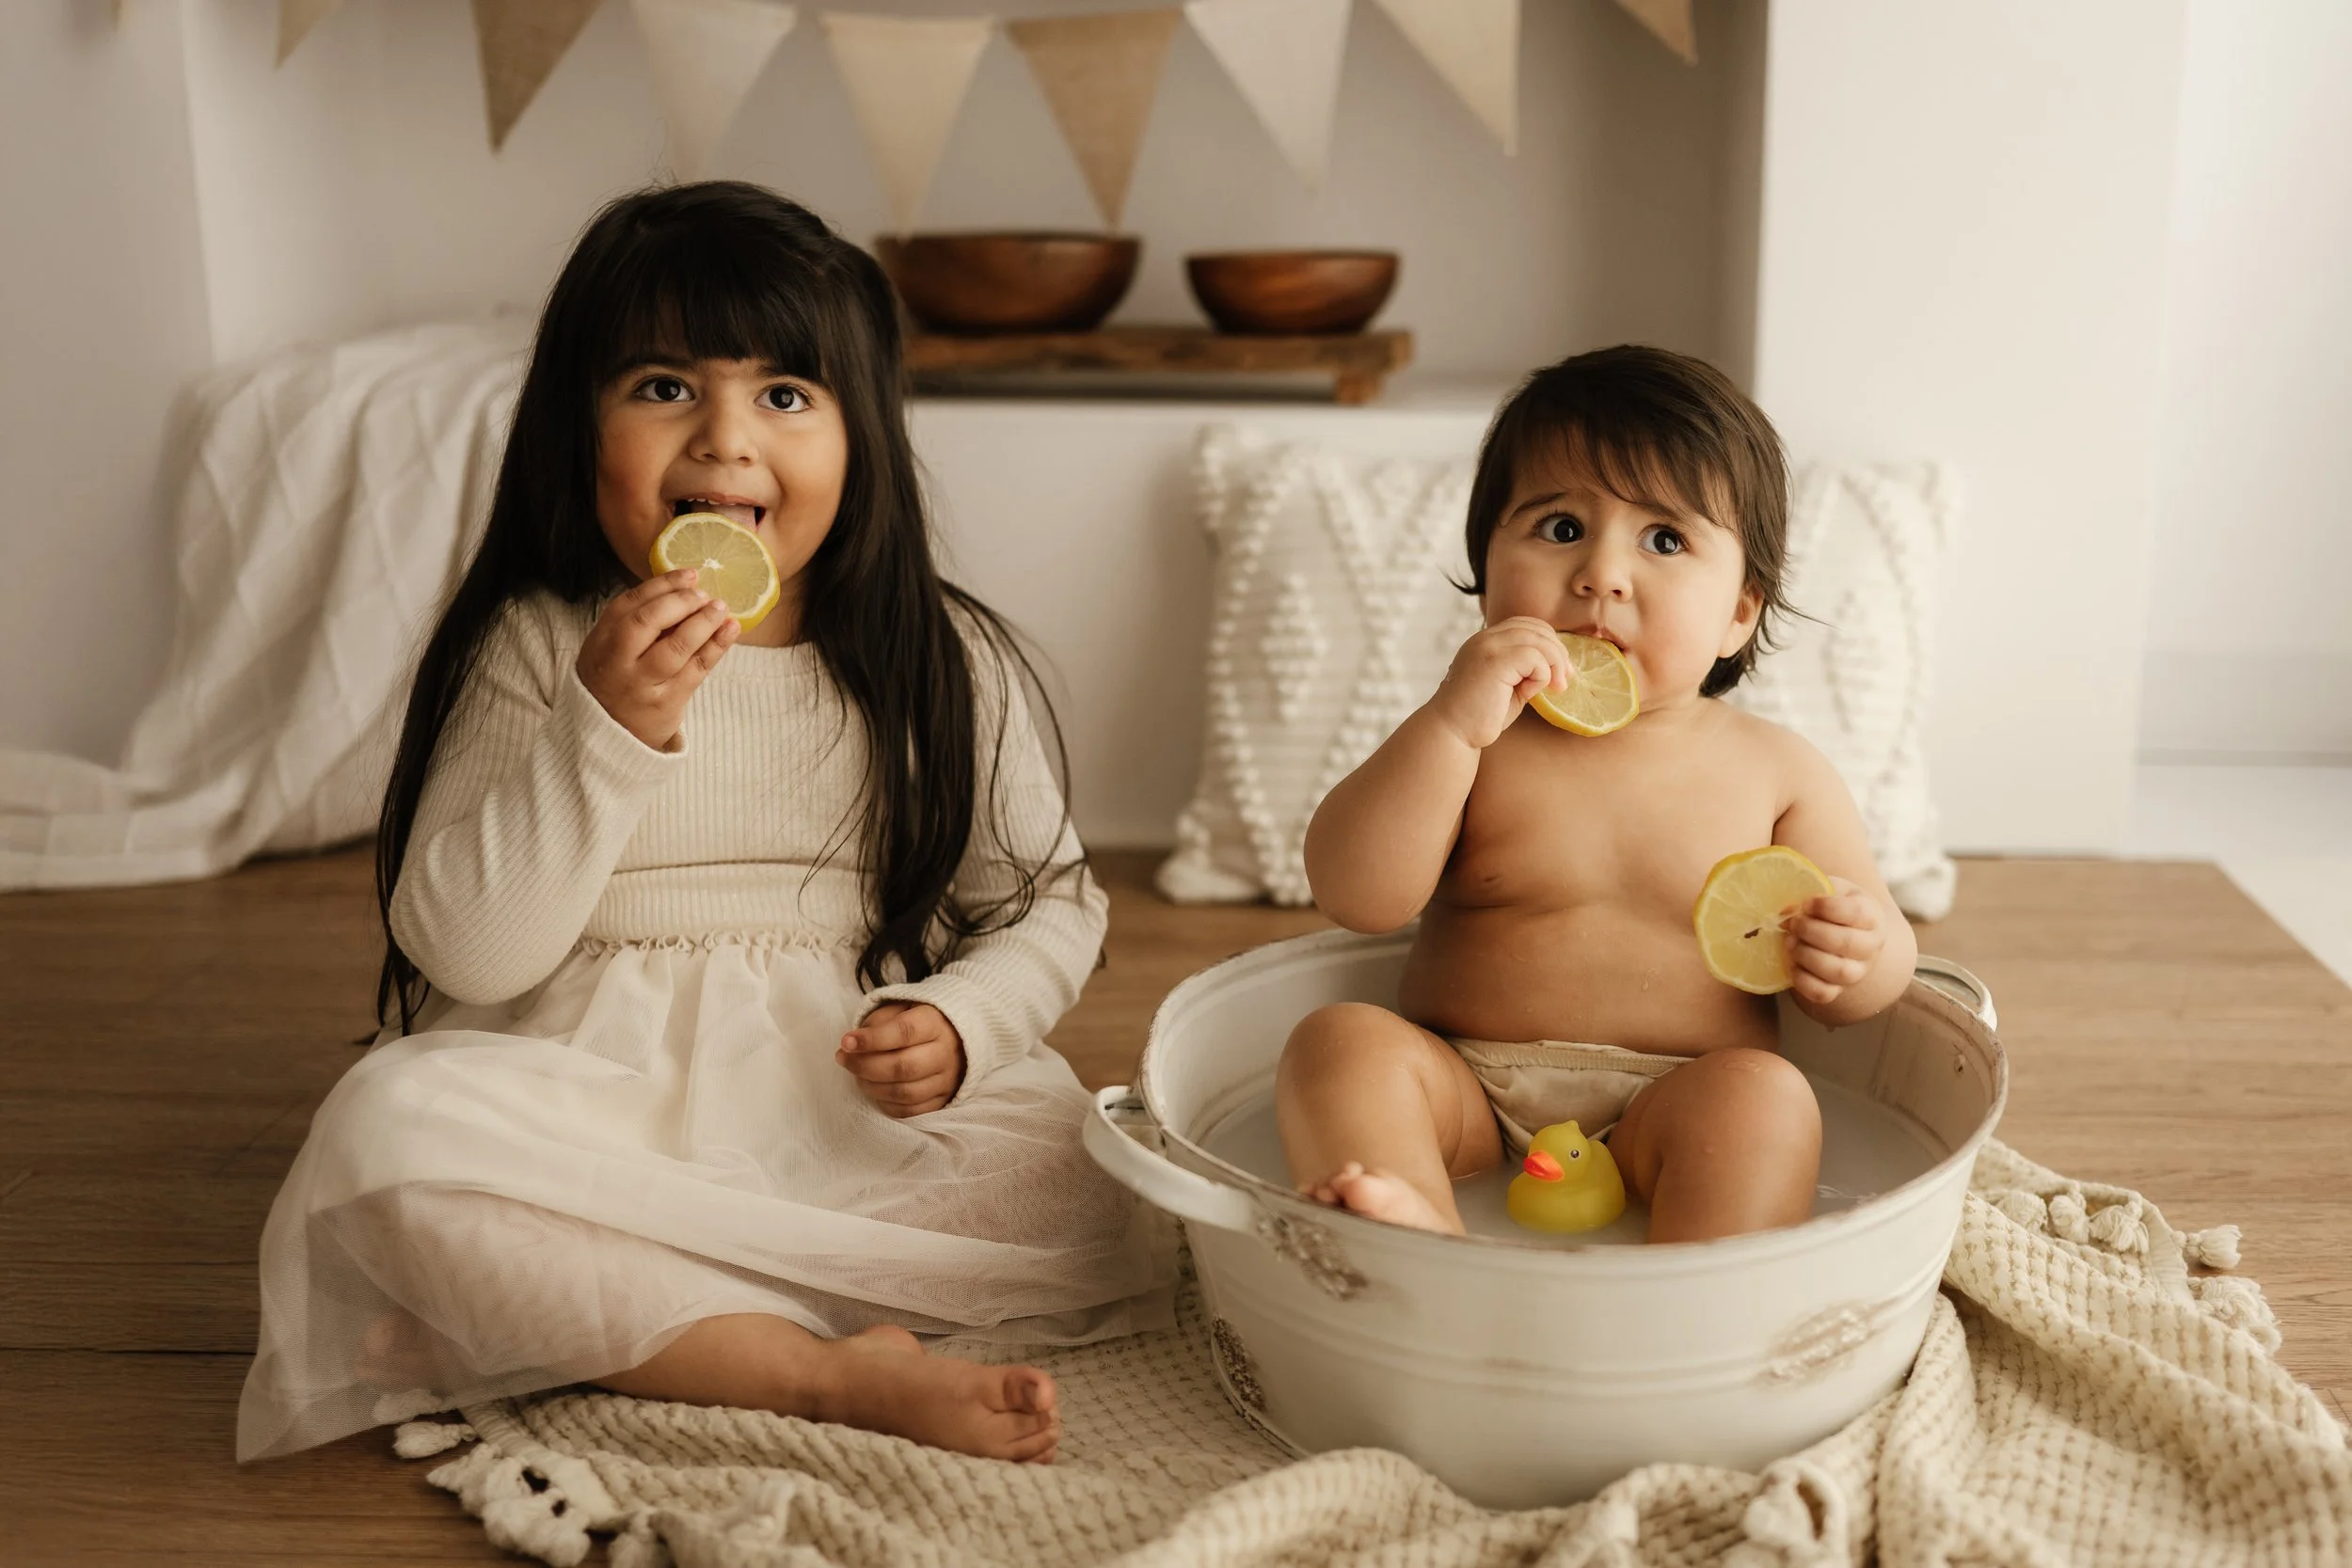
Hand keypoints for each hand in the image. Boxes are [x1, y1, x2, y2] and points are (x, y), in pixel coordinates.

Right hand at [575, 569, 738, 749]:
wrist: (605, 736)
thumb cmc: (615, 681)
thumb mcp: (609, 650)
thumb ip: (636, 624)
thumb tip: (683, 591)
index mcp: (601, 641)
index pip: (629, 604)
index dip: (662, 585)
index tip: (689, 575)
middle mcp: (618, 662)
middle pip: (647, 622)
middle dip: (680, 602)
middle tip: (703, 594)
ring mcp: (642, 684)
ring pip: (676, 648)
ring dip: (703, 623)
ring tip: (721, 608)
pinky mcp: (667, 704)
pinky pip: (696, 671)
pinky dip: (717, 646)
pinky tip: (730, 629)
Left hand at [837, 1002, 965, 1117]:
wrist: (955, 1040)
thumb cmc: (918, 1023)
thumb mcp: (901, 1008)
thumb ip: (878, 1021)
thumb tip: (853, 1043)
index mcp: (935, 1023)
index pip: (904, 1032)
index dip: (872, 1039)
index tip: (846, 1041)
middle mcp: (945, 1053)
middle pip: (903, 1067)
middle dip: (865, 1065)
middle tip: (843, 1059)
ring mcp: (947, 1081)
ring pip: (904, 1092)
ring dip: (871, 1086)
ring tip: (856, 1074)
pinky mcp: (943, 1101)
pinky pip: (910, 1111)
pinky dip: (885, 1103)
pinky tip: (874, 1089)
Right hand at [1426, 617, 1573, 748]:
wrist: (1452, 733)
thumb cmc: (1480, 716)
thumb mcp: (1509, 686)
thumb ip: (1526, 670)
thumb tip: (1557, 664)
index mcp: (1486, 641)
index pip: (1526, 625)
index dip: (1548, 643)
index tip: (1558, 670)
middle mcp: (1485, 638)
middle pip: (1536, 628)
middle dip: (1558, 652)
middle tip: (1564, 680)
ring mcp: (1488, 646)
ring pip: (1538, 639)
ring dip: (1554, 664)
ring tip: (1556, 688)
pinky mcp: (1494, 661)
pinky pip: (1534, 657)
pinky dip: (1541, 675)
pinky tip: (1530, 692)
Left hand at [1785, 878, 1886, 1006]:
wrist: (1846, 934)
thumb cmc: (1835, 907)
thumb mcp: (1830, 891)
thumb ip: (1810, 891)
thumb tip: (1786, 911)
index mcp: (1871, 916)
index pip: (1856, 913)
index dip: (1826, 907)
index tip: (1807, 904)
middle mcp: (1870, 946)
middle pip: (1846, 943)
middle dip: (1812, 932)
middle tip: (1794, 924)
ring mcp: (1857, 971)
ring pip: (1838, 971)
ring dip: (1807, 956)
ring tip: (1791, 943)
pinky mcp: (1838, 989)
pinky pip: (1823, 993)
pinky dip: (1802, 980)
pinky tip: (1792, 964)